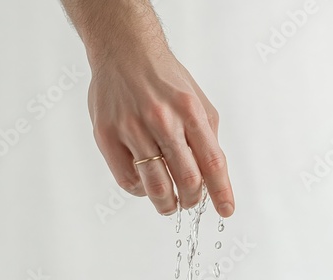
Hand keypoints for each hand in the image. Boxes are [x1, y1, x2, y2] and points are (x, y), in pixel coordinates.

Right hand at [88, 52, 234, 216]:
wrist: (124, 52)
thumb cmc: (163, 77)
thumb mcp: (196, 98)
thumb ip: (206, 133)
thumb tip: (211, 171)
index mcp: (189, 110)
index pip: (212, 161)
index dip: (221, 191)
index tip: (226, 210)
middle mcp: (162, 119)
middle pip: (186, 179)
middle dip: (193, 199)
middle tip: (190, 201)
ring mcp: (131, 128)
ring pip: (156, 185)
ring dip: (167, 204)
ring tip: (169, 204)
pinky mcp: (106, 135)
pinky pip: (127, 179)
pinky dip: (140, 191)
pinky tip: (145, 184)